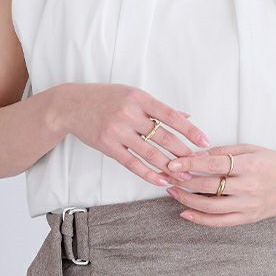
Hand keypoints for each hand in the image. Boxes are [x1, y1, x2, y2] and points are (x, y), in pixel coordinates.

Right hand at [57, 83, 209, 187]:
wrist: (70, 105)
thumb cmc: (104, 98)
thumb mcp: (131, 95)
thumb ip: (157, 108)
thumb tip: (186, 115)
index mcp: (139, 98)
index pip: (170, 115)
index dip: (190, 130)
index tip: (205, 141)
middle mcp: (129, 113)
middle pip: (163, 136)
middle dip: (184, 153)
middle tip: (199, 164)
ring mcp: (117, 131)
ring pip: (150, 152)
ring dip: (170, 167)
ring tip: (185, 177)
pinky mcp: (107, 145)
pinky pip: (132, 163)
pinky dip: (148, 174)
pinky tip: (161, 181)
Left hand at [164, 144, 275, 225]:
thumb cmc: (274, 163)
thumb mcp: (252, 149)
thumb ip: (225, 152)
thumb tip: (198, 154)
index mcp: (250, 165)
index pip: (214, 164)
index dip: (191, 164)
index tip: (173, 162)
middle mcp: (249, 187)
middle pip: (209, 186)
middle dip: (184, 181)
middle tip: (167, 175)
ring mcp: (248, 205)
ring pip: (211, 207)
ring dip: (187, 200)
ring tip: (172, 191)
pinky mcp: (248, 218)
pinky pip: (220, 222)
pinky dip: (200, 219)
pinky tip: (185, 213)